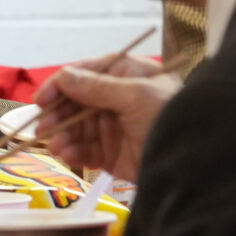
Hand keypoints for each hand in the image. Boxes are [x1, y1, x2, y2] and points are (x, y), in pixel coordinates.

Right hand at [33, 60, 178, 184]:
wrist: (193, 162)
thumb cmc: (170, 117)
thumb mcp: (136, 95)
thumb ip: (98, 87)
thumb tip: (64, 76)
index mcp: (126, 74)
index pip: (86, 72)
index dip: (61, 84)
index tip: (42, 98)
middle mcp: (116, 98)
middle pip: (75, 102)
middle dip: (58, 115)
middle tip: (43, 127)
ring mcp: (112, 127)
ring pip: (75, 128)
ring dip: (62, 136)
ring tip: (56, 146)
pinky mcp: (110, 153)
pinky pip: (83, 150)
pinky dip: (72, 152)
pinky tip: (68, 155)